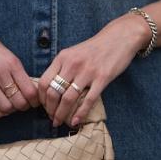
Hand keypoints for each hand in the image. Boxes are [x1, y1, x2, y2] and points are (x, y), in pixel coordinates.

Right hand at [0, 33, 39, 117]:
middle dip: (23, 106)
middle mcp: (0, 73)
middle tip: (23, 105)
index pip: (29, 91)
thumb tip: (30, 92)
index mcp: (12, 64)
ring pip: (5, 107)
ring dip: (10, 110)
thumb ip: (19, 74)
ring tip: (10, 106)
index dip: (34, 100)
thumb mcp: (10, 57)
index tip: (34, 102)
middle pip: (18, 101)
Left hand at [37, 13, 148, 128]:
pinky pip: (88, 100)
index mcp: (63, 57)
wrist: (118, 38)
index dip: (42, 98)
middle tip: (51, 118)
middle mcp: (73, 64)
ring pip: (68, 98)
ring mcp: (88, 71)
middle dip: (50, 109)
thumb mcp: (73, 52)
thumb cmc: (94, 48)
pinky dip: (80, 113)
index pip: (44, 82)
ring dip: (61, 114)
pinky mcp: (102, 78)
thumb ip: (62, 67)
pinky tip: (76, 121)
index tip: (43, 107)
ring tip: (60, 122)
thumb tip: (50, 88)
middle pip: (54, 92)